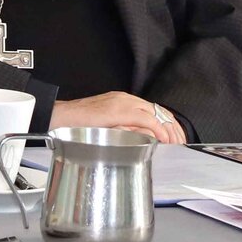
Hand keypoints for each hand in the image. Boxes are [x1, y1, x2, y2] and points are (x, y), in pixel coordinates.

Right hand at [52, 91, 186, 144]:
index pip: (154, 110)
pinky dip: (157, 129)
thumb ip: (124, 128)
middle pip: (159, 110)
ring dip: (169, 129)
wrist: (60, 117)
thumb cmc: (78, 125)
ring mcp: (123, 102)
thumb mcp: (107, 126)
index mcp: (124, 101)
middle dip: (174, 127)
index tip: (175, 138)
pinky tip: (163, 139)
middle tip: (181, 143)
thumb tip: (143, 138)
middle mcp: (126, 98)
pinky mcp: (119, 110)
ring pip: (156, 113)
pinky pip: (145, 118)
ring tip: (175, 143)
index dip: (168, 124)